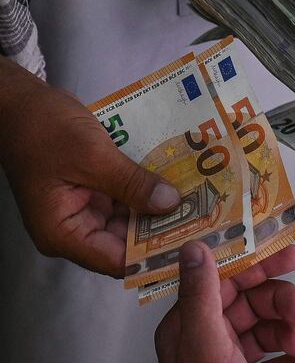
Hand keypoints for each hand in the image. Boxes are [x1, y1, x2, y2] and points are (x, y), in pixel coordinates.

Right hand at [0, 58, 180, 275]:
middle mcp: (73, 229)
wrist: (20, 102)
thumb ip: (131, 184)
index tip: (192, 242)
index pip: (116, 260)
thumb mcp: (92, 156)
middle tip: (206, 218)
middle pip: (125, 241)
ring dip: (158, 208)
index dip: (154, 255)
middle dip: (162, 229)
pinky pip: (123, 196)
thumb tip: (171, 204)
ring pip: (128, 218)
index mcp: (63, 233)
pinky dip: (145, 189)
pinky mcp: (91, 188)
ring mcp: (83, 208)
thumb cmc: (45, 130)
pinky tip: (177, 180)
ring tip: (201, 201)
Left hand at [155, 241, 294, 362]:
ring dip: (288, 337)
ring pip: (266, 334)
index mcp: (189, 323)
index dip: (259, 265)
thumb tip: (194, 244)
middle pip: (252, 306)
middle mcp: (207, 339)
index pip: (227, 280)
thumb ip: (202, 289)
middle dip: (281, 306)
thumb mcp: (201, 336)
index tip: (293, 255)